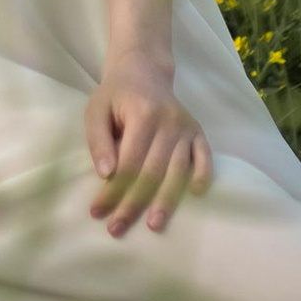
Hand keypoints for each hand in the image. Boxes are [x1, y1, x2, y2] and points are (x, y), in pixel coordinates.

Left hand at [83, 62, 211, 234]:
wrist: (144, 71)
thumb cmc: (115, 95)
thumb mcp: (96, 110)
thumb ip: (98, 141)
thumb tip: (107, 174)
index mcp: (143, 115)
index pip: (128, 163)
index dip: (113, 191)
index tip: (98, 212)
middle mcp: (169, 122)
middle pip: (152, 173)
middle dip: (134, 204)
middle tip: (117, 229)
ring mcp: (187, 128)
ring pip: (178, 172)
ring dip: (166, 202)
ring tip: (154, 226)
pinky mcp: (198, 132)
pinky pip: (205, 158)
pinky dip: (202, 177)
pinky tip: (194, 196)